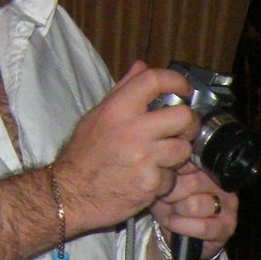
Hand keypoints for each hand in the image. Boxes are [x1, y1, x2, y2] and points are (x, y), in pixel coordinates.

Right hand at [52, 61, 200, 234]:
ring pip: (183, 150)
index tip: (184, 89)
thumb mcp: (97, 116)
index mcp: (117, 109)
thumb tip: (142, 65)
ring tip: (159, 160)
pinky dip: (164, 182)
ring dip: (177, 157)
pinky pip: (172, 178)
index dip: (176, 81)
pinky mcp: (151, 183)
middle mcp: (133, 130)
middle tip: (182, 131)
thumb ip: (123, 91)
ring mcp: (144, 157)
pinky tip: (147, 180)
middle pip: (184, 117)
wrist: (71, 194)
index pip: (154, 80)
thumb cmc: (84, 155)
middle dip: (189, 124)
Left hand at [149, 163, 237, 259]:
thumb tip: (166, 166)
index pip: (191, 162)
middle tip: (165, 200)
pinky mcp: (227, 227)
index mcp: (208, 169)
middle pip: (192, 183)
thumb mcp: (165, 186)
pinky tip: (175, 225)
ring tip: (170, 213)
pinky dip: (182, 227)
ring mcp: (229, 206)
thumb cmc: (171, 205)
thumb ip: (169, 173)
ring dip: (176, 212)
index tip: (163, 181)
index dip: (172, 173)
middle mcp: (223, 185)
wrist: (177, 234)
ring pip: (195, 205)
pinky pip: (202, 226)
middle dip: (171, 194)